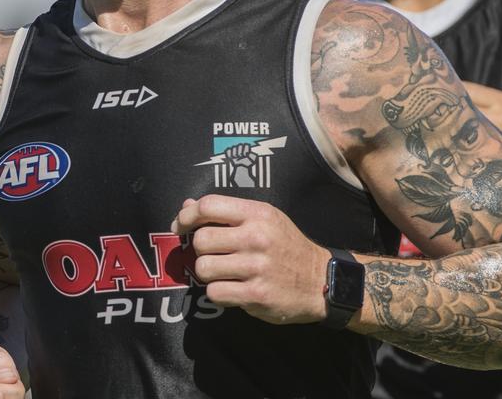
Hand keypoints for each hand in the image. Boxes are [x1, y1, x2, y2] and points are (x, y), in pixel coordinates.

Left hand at [171, 195, 330, 324]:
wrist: (320, 280)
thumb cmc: (286, 247)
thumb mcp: (264, 220)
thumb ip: (226, 213)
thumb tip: (187, 207)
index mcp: (258, 214)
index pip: (209, 205)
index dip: (187, 217)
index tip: (180, 227)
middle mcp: (257, 237)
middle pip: (201, 240)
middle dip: (200, 250)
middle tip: (213, 255)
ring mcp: (257, 267)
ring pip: (203, 268)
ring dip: (208, 274)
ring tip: (225, 273)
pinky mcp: (256, 295)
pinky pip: (214, 293)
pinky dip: (218, 293)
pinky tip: (233, 289)